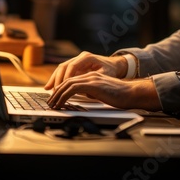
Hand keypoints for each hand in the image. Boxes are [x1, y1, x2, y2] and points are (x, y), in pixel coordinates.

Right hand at [44, 51, 127, 89]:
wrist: (113, 65)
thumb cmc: (110, 70)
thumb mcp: (105, 74)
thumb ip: (94, 80)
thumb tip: (85, 90)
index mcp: (87, 57)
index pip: (73, 65)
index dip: (67, 76)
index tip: (63, 86)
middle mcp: (80, 57)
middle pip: (64, 66)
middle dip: (58, 78)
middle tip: (55, 90)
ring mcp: (76, 61)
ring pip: (61, 68)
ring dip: (54, 79)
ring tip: (49, 89)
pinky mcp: (75, 67)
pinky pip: (63, 72)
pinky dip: (57, 79)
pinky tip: (50, 86)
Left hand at [46, 72, 161, 110]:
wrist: (130, 93)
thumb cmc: (119, 95)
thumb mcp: (101, 92)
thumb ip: (91, 91)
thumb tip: (81, 98)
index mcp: (91, 76)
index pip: (71, 79)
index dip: (60, 88)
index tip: (54, 97)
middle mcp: (89, 75)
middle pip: (66, 80)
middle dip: (55, 91)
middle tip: (49, 102)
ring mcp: (90, 78)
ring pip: (67, 83)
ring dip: (57, 95)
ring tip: (52, 105)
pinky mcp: (92, 84)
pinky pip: (73, 88)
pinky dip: (64, 96)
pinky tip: (61, 104)